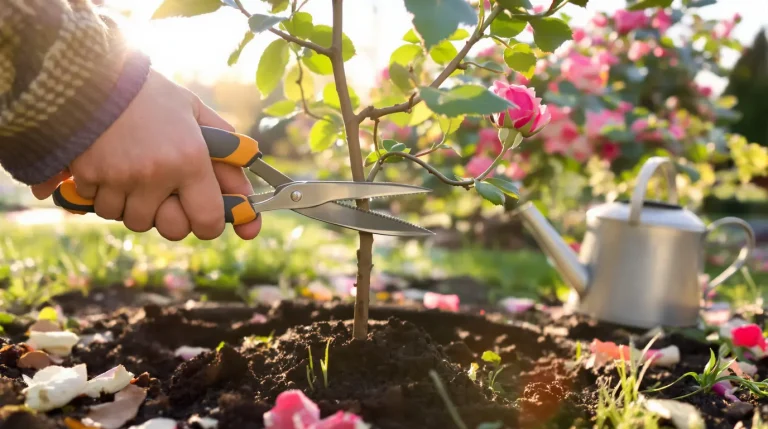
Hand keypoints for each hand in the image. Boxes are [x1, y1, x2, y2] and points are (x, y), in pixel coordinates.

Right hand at [31, 69, 261, 240]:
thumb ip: (226, 153)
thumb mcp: (196, 113)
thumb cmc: (151, 94)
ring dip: (135, 206)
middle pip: (171, 229)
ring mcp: (120, 177)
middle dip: (171, 217)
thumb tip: (246, 194)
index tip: (205, 216)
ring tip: (134, 174)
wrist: (93, 73)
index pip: (208, 221)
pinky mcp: (88, 176)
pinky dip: (105, 195)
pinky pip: (100, 206)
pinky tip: (109, 168)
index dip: (209, 225)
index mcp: (190, 159)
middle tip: (165, 194)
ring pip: (132, 220)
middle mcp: (158, 173)